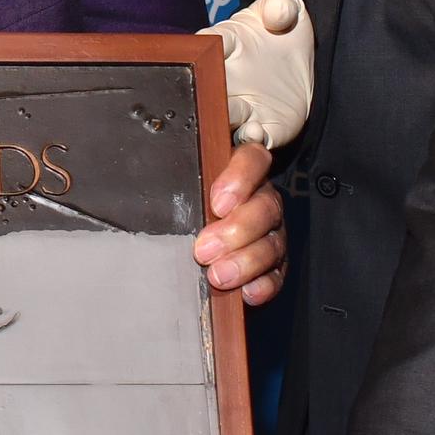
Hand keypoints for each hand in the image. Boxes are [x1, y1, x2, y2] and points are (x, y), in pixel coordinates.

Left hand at [194, 141, 286, 303]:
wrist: (210, 205)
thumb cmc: (194, 182)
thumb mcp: (187, 160)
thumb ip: (183, 150)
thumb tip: (156, 142)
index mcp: (243, 166)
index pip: (252, 160)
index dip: (240, 180)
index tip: (217, 202)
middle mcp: (262, 195)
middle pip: (264, 207)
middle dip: (237, 231)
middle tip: (206, 249)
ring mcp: (271, 228)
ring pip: (271, 242)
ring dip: (246, 262)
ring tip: (219, 276)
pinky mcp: (272, 259)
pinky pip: (277, 272)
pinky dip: (265, 284)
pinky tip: (248, 293)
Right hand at [201, 0, 314, 149]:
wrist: (305, 66)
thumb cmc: (284, 33)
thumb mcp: (288, 8)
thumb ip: (282, 3)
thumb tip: (278, 11)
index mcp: (226, 44)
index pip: (207, 46)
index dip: (206, 49)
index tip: (212, 51)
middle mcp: (226, 79)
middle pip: (207, 88)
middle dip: (206, 93)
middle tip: (210, 94)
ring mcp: (244, 106)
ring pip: (223, 117)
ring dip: (222, 120)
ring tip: (228, 120)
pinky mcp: (264, 127)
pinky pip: (251, 138)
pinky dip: (250, 139)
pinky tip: (254, 133)